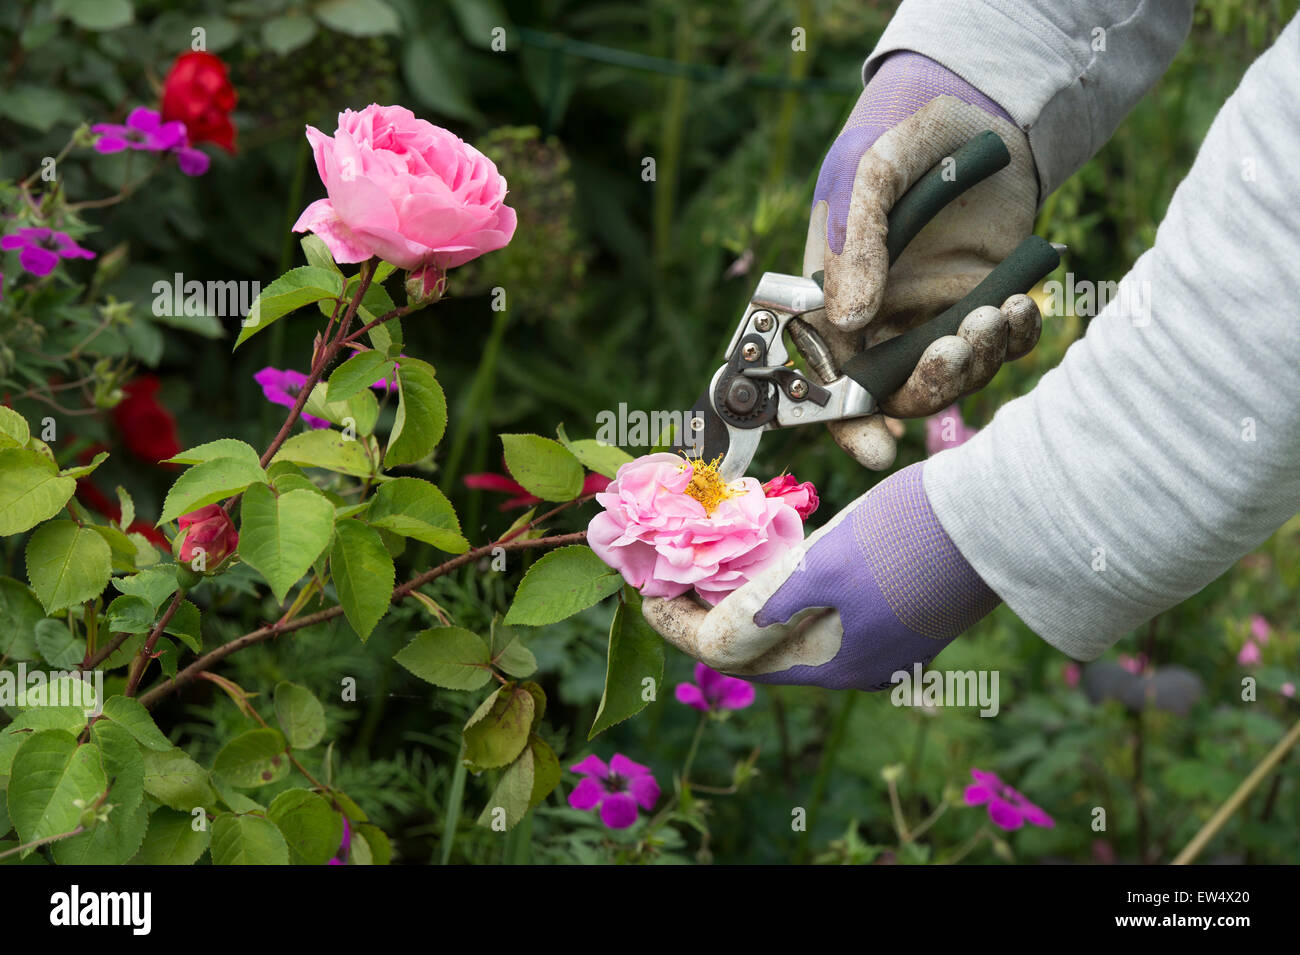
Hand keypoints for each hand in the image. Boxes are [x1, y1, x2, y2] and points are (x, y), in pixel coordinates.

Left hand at [640, 464, 998, 690]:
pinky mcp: (906, 611)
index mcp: (839, 665)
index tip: (645, 597)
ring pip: (800, 628)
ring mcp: (889, 639)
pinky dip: (794, 591)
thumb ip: (769, 606)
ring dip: (753, 603)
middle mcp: (864, 665)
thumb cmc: (910, 535)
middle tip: (672, 581)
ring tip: (712, 570)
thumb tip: (718, 641)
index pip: (739, 657)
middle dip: (714, 615)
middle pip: (767, 647)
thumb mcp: (828, 566)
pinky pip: (831, 611)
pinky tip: (777, 562)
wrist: (1003, 510)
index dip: (684, 628)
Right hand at [803, 52, 1041, 469]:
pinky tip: (1020, 306)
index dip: (845, 423)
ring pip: (952, 379)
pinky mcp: (983, 304)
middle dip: (929, 388)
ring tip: (998, 312)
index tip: (878, 450)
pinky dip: (1013, 341)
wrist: (976, 108)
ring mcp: (933, 316)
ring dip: (977, 363)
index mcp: (833, 299)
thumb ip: (856, 241)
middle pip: (895, 394)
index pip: (826, 378)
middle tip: (957, 349)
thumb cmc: (903, 136)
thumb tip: (850, 320)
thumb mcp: (869, 171)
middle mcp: (880, 320)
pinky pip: (998, 349)